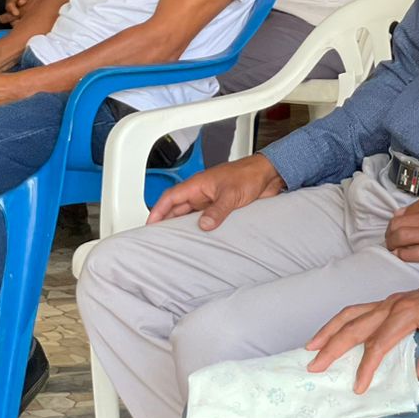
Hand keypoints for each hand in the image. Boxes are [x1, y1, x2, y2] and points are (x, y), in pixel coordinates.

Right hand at [148, 153, 283, 229]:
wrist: (268, 174)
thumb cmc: (249, 174)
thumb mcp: (231, 194)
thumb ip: (217, 210)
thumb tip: (203, 225)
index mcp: (198, 184)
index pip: (170, 197)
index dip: (157, 210)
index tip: (150, 224)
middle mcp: (202, 192)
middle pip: (177, 208)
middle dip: (166, 222)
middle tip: (159, 238)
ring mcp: (211, 200)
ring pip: (190, 215)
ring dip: (184, 226)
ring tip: (176, 242)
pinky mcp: (221, 207)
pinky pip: (205, 219)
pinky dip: (200, 228)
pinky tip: (200, 238)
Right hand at [306, 271, 418, 391]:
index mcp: (407, 313)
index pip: (378, 343)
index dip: (366, 366)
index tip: (358, 386)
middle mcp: (392, 305)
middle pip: (355, 326)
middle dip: (332, 347)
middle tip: (313, 366)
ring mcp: (389, 302)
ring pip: (351, 314)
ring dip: (330, 330)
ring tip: (311, 346)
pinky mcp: (390, 302)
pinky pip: (358, 310)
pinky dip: (341, 322)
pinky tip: (334, 332)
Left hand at [385, 193, 418, 267]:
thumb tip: (404, 213)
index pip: (405, 210)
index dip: (397, 220)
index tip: (397, 226)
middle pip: (398, 223)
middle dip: (390, 233)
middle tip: (391, 239)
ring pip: (401, 237)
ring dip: (393, 244)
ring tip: (394, 248)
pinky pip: (413, 253)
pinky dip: (403, 254)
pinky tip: (402, 255)